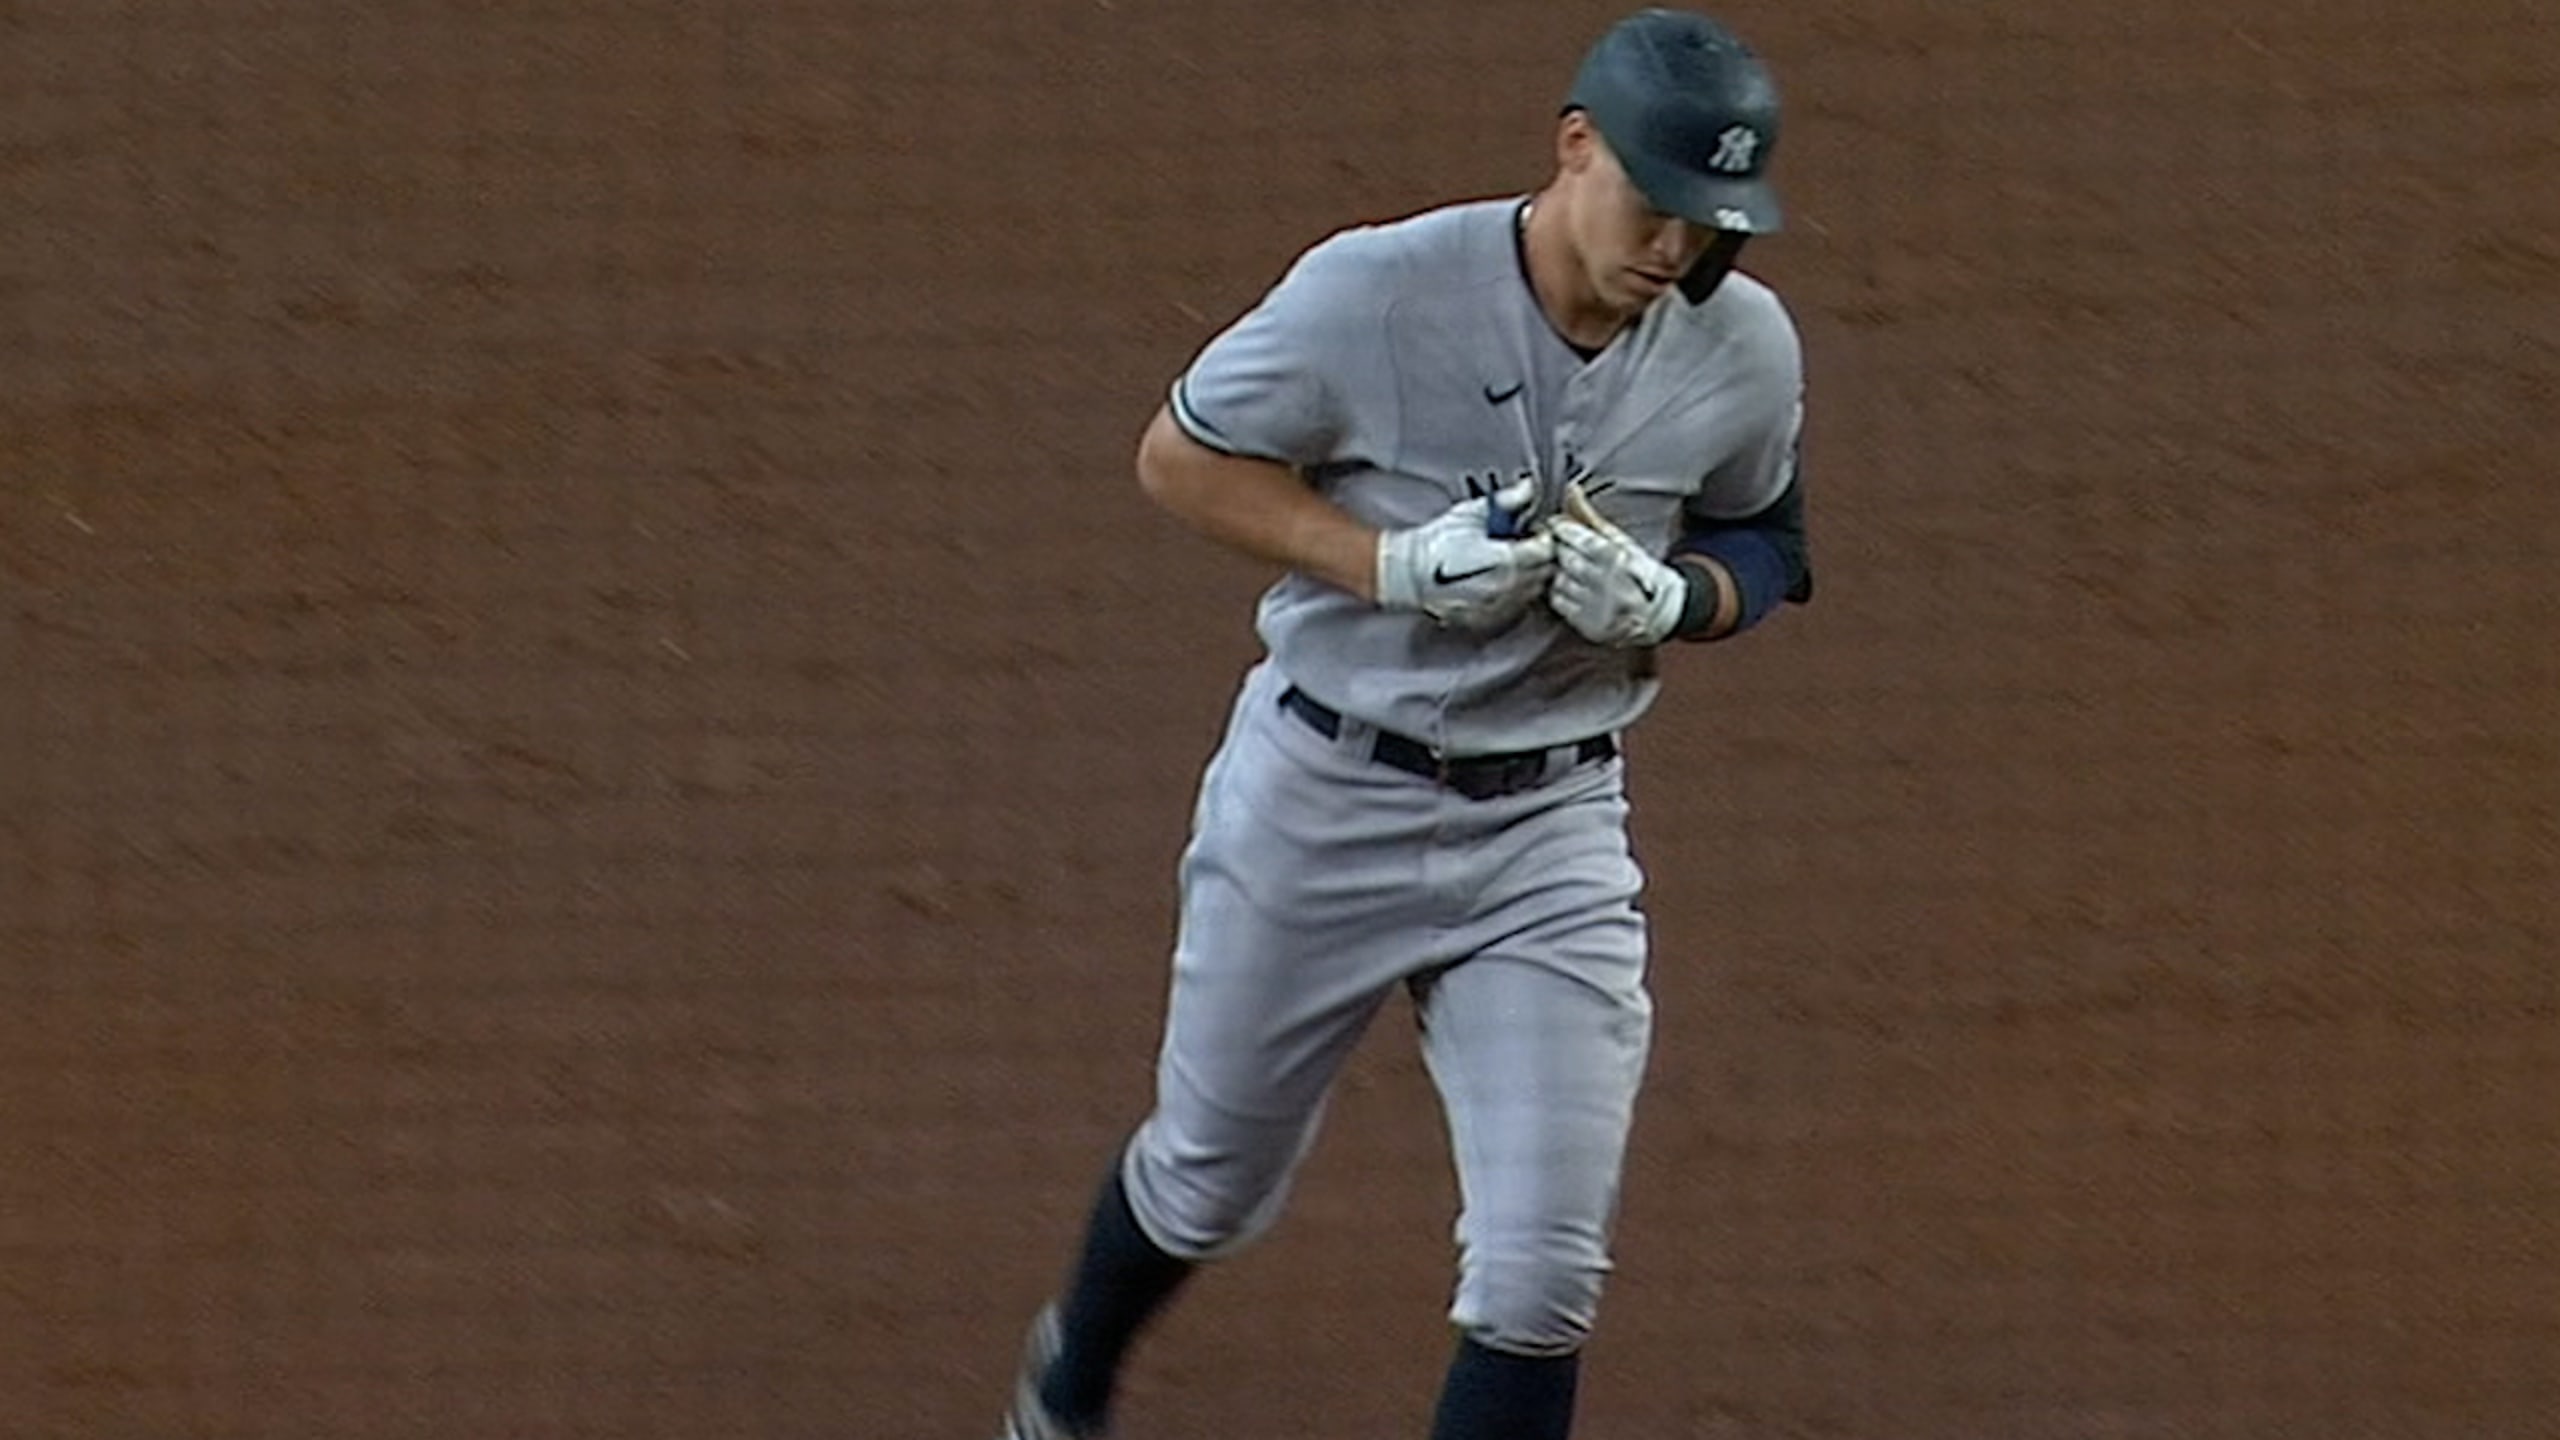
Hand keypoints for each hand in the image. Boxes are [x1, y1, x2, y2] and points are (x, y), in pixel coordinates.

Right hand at [1375, 478, 1556, 628]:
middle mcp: (1506, 587)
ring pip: (1533, 592)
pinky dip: (1515, 594)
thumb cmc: (1437, 541)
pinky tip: (1499, 582)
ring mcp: (1499, 607)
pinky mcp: (1490, 620)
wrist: (1409, 573)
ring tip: (1510, 564)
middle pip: (1545, 573)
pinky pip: (1516, 608)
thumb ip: (1505, 501)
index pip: (1547, 550)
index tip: (1533, 531)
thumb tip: (1529, 486)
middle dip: (1539, 557)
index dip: (1543, 537)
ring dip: (1529, 577)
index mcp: (1506, 559)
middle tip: (1524, 545)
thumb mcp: (1470, 514)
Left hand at [1545, 482, 1686, 646]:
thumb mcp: (1621, 541)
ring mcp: (1598, 607)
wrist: (1661, 614)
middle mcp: (1608, 583)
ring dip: (1560, 573)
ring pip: (1559, 581)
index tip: (1557, 526)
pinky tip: (1574, 589)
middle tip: (1564, 547)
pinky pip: (1559, 603)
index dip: (1562, 529)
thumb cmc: (1639, 571)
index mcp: (1618, 558)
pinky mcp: (1590, 627)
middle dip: (1560, 550)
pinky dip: (1560, 593)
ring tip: (1575, 571)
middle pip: (1565, 558)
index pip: (1577, 538)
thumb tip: (1571, 490)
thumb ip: (1591, 517)